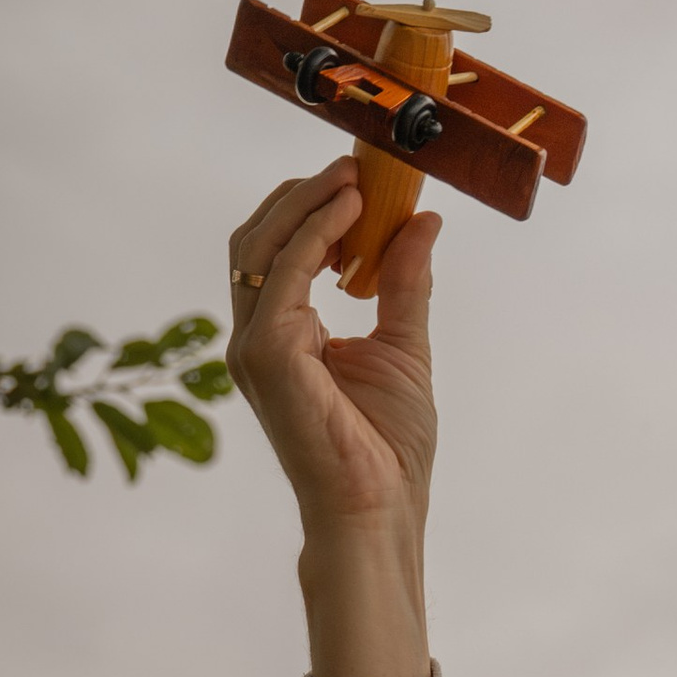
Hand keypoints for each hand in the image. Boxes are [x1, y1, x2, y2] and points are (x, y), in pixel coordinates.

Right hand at [226, 165, 440, 676]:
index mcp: (282, 335)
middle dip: (304, 195)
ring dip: (308, 204)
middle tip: (354, 166)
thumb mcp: (405, 346)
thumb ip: (405, 283)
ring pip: (260, 247)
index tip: (359, 177)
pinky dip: (314, 234)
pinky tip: (351, 213)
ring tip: (354, 179)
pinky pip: (282, 274)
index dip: (312, 208)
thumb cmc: (387, 449)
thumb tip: (423, 223)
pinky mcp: (266, 355)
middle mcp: (255, 337)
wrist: (378, 509)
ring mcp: (253, 346)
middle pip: (258, 239)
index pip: (277, 252)